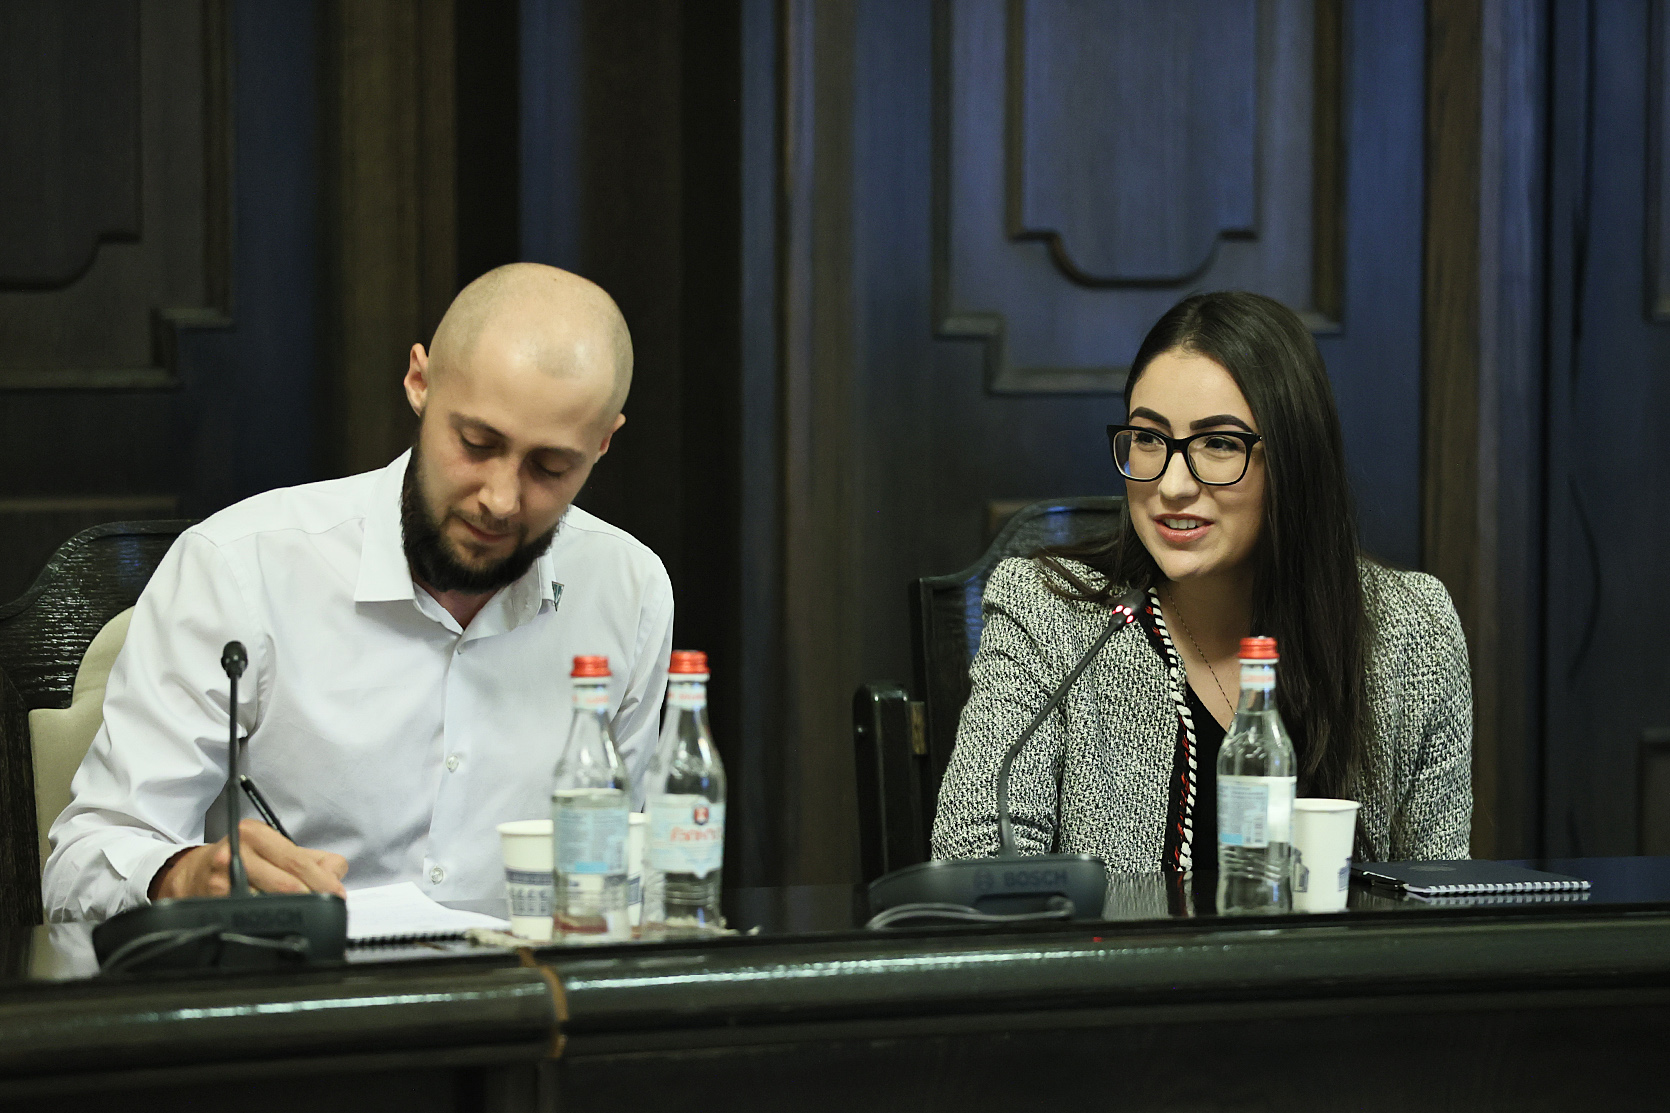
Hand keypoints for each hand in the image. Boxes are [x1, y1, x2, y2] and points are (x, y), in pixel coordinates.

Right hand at [148, 819, 348, 899]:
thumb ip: (310, 859)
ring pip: (271, 900)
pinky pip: (252, 912)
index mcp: (256, 833)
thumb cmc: (241, 859)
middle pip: (286, 882)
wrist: (192, 873)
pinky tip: (279, 921)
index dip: (323, 881)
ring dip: (293, 911)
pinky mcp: (215, 899)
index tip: (338, 894)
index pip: (297, 861)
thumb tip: (336, 873)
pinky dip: (270, 918)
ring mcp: (223, 877)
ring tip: (307, 914)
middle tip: (328, 909)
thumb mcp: (274, 848)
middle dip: (313, 898)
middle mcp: (237, 851)